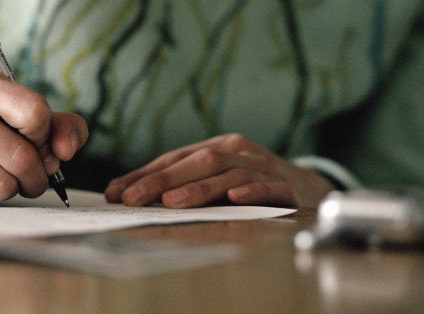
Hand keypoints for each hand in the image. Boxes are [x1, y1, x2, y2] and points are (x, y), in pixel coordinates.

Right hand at [0, 69, 87, 205]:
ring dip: (11, 190)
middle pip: (22, 158)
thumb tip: (66, 150)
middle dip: (36, 177)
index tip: (38, 143)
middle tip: (31, 177)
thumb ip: (60, 127)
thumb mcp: (22, 116)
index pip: (35, 114)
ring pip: (3, 185)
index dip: (46, 138)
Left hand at [104, 134, 334, 208]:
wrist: (310, 187)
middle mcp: (239, 151)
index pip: (175, 158)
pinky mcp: (287, 187)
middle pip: (198, 161)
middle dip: (161, 180)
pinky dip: (252, 191)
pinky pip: (270, 187)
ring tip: (171, 203)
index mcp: (218, 146)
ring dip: (198, 188)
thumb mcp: (215, 177)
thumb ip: (177, 183)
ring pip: (228, 173)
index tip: (116, 192)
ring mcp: (264, 167)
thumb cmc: (250, 183)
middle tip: (132, 198)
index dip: (145, 174)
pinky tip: (234, 198)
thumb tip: (123, 194)